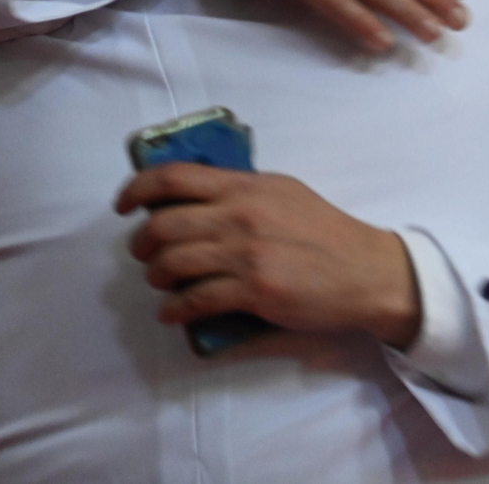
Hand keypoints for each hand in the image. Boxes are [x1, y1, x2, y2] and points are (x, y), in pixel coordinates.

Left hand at [114, 162, 421, 348]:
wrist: (364, 270)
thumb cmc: (325, 230)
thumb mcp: (283, 192)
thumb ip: (241, 191)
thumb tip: (194, 195)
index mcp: (246, 186)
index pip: (175, 177)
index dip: (137, 189)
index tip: (124, 205)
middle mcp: (241, 216)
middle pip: (164, 224)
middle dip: (142, 243)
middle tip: (143, 253)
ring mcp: (246, 254)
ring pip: (173, 264)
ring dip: (156, 276)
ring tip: (160, 281)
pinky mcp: (254, 291)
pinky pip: (195, 300)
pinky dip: (174, 309)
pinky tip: (172, 311)